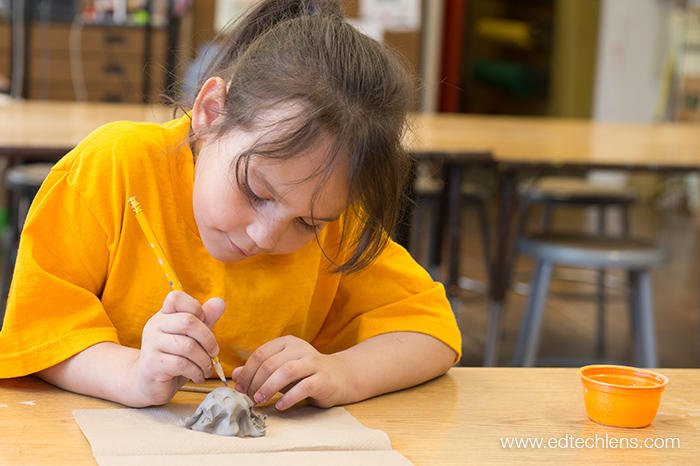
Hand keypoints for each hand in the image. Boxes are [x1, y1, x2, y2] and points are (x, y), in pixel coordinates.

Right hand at [132, 291, 225, 404]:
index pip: (176, 298)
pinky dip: (196, 372)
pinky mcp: (152, 364)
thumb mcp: (193, 337)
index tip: (203, 323)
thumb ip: (206, 319)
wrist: (149, 384)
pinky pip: (182, 364)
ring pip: (188, 346)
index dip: (195, 307)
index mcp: (163, 315)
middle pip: (188, 321)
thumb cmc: (174, 358)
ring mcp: (151, 345)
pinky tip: (198, 377)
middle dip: (208, 339)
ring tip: (206, 368)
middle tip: (214, 352)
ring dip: (204, 360)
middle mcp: (154, 326)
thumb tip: (220, 302)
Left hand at [231, 335, 349, 409]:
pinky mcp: (323, 378)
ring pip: (286, 371)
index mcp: (287, 342)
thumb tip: (235, 375)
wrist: (339, 377)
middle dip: (255, 382)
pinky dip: (289, 397)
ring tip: (260, 400)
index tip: (240, 388)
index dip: (247, 372)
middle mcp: (300, 348)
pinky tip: (280, 406)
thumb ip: (258, 371)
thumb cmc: (304, 374)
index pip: (260, 354)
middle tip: (249, 397)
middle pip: (271, 363)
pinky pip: (304, 387)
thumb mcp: (279, 370)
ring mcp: (313, 362)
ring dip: (269, 387)